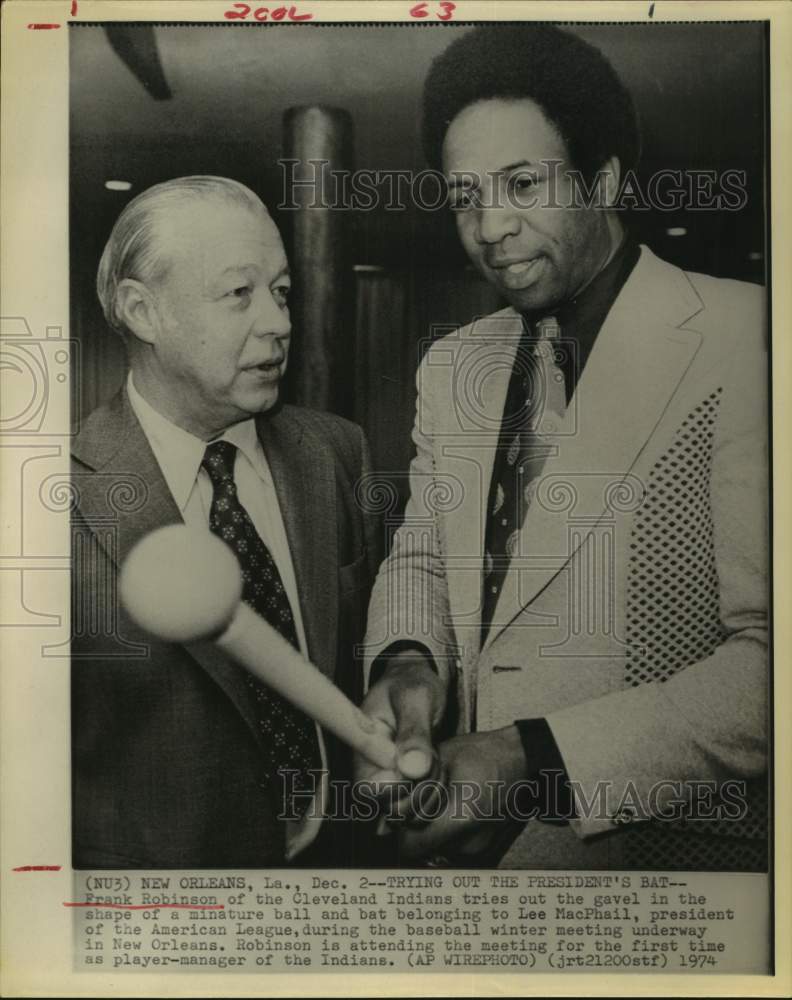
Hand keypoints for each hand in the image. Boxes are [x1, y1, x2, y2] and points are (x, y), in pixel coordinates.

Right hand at [355, 651, 445, 802]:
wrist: (418, 682)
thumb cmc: (412, 683)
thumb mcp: (416, 697)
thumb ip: (414, 730)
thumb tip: (413, 768)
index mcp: (362, 746)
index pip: (368, 790)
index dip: (397, 786)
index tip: (419, 765)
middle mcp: (370, 768)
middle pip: (391, 805)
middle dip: (420, 786)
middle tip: (433, 756)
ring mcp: (387, 778)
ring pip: (409, 807)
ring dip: (430, 787)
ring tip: (436, 756)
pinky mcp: (404, 783)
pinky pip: (421, 802)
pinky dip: (436, 789)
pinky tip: (439, 766)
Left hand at [393, 725, 528, 861]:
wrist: (524, 762)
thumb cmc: (484, 754)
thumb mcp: (441, 759)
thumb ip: (411, 786)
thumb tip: (382, 822)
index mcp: (462, 817)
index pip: (409, 845)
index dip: (399, 827)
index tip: (400, 807)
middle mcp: (470, 843)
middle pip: (420, 848)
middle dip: (412, 826)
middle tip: (420, 799)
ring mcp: (478, 850)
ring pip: (433, 849)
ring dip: (428, 829)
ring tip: (440, 801)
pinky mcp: (482, 850)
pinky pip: (449, 847)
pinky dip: (444, 832)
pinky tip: (453, 809)